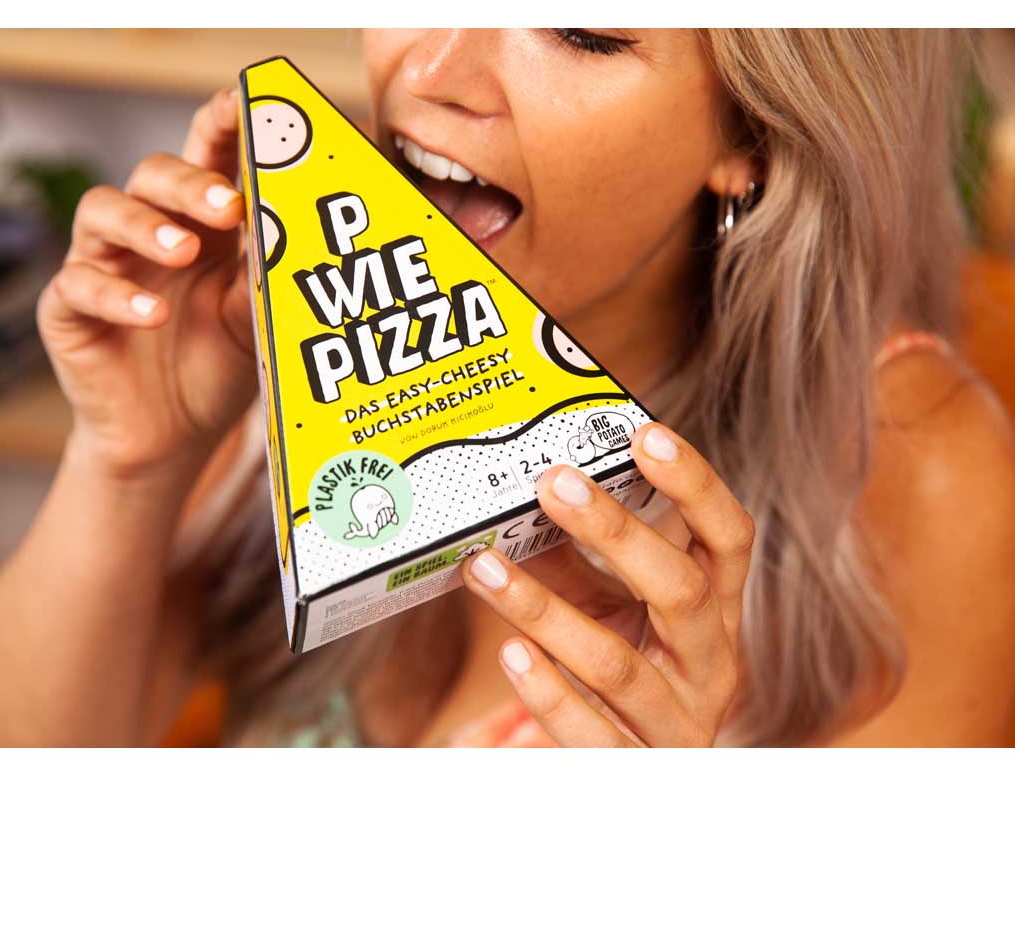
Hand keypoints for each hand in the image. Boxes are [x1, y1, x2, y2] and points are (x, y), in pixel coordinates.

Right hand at [37, 90, 257, 477]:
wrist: (175, 435)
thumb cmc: (219, 364)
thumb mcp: (258, 318)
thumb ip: (270, 274)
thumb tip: (311, 229)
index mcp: (203, 226)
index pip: (207, 157)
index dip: (222, 123)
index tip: (248, 100)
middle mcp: (151, 234)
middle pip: (153, 174)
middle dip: (189, 181)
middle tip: (226, 205)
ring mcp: (106, 266)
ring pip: (104, 211)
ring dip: (146, 225)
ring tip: (184, 252)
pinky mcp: (71, 310)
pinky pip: (80, 285)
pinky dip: (117, 295)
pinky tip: (152, 314)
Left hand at [461, 422, 753, 745]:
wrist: (636, 781)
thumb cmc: (617, 674)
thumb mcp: (608, 609)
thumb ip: (576, 559)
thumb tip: (517, 492)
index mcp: (715, 612)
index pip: (729, 539)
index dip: (696, 485)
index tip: (646, 434)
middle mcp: (712, 665)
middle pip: (680, 590)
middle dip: (615, 531)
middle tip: (552, 482)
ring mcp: (678, 723)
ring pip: (618, 664)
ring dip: (545, 611)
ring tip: (486, 566)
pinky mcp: (637, 770)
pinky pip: (592, 735)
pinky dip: (549, 693)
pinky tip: (511, 652)